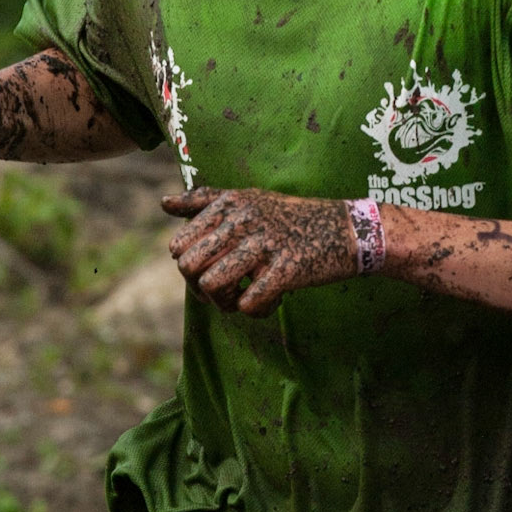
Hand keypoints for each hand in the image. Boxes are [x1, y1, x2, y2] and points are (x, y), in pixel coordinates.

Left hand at [163, 187, 355, 317]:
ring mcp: (265, 244)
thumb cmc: (294, 218)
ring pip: (213, 286)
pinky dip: (256, 311)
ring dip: (226, 303)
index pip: (179, 246)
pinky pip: (248, 303)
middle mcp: (243, 220)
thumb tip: (163, 203)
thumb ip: (205, 201)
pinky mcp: (287, 269)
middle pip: (189, 268)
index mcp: (230, 204)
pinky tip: (272, 302)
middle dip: (202, 291)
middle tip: (228, 293)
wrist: (349, 230)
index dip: (189, 270)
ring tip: (245, 299)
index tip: (213, 274)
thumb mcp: (249, 200)